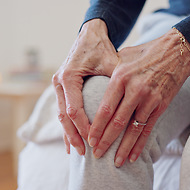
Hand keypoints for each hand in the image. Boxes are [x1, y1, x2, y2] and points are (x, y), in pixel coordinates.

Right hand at [53, 19, 117, 154]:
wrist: (90, 35)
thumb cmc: (102, 48)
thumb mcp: (111, 62)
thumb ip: (117, 80)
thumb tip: (131, 100)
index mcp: (69, 77)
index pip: (74, 109)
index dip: (84, 126)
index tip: (94, 139)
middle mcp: (59, 82)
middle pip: (64, 116)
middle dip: (74, 136)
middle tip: (84, 153)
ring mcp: (57, 86)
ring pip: (60, 116)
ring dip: (69, 135)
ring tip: (78, 153)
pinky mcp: (61, 89)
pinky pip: (62, 112)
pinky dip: (67, 128)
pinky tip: (71, 143)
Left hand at [88, 28, 189, 166]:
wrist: (176, 51)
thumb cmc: (144, 53)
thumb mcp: (123, 58)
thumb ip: (109, 74)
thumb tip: (93, 89)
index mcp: (120, 78)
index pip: (105, 109)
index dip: (96, 127)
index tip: (88, 140)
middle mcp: (135, 90)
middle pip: (117, 122)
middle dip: (105, 142)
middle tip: (96, 156)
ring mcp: (150, 99)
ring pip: (133, 129)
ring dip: (123, 148)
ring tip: (115, 163)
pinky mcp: (161, 106)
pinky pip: (148, 129)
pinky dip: (140, 144)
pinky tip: (133, 157)